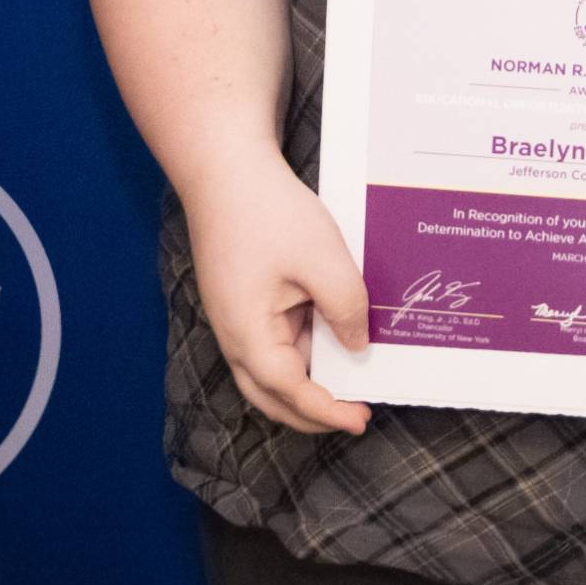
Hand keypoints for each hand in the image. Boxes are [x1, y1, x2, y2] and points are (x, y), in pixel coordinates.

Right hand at [183, 150, 371, 436]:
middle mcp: (233, 333)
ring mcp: (235, 316)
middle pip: (270, 395)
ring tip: (352, 377)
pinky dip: (302, 348)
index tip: (361, 419)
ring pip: (271, 368)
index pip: (288, 391)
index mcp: (245, 332)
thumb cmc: (267, 209)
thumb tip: (357, 347)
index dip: (326, 411)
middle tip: (355, 413)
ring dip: (308, 379)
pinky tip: (332, 335)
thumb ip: (346, 309)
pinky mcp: (243, 298)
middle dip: (312, 412)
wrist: (225, 166)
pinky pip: (272, 338)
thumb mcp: (322, 258)